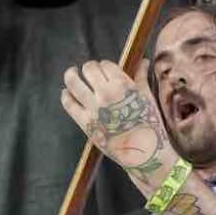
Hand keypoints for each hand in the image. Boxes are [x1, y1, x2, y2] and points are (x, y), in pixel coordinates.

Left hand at [60, 59, 172, 180]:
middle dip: (90, 68)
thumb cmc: (149, 125)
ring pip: (73, 82)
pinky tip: (66, 92)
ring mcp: (92, 108)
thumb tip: (143, 61)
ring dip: (71, 74)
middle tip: (90, 71)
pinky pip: (69, 104)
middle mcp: (104, 93)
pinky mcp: (84, 123)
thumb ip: (140, 77)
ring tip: (72, 73)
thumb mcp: (147, 98)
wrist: (143, 153)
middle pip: (89, 69)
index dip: (105, 65)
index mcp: (122, 85)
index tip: (105, 69)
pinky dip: (66, 96)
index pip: (106, 65)